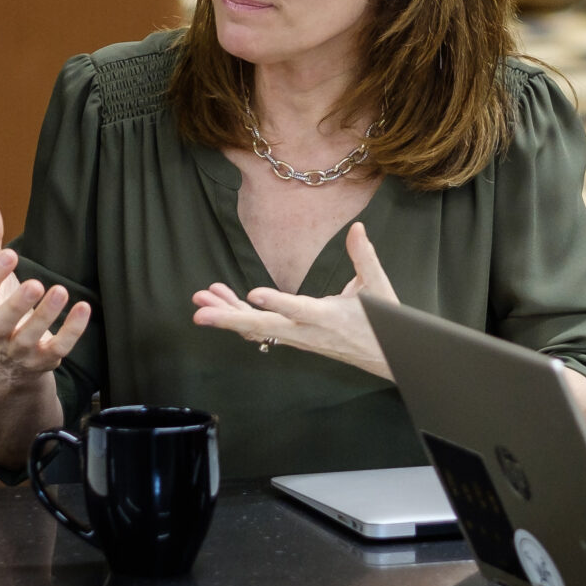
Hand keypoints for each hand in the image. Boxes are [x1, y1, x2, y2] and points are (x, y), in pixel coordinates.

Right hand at [0, 200, 88, 389]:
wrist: (7, 364)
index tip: (9, 254)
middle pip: (2, 321)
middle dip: (18, 304)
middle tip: (35, 284)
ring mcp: (19, 348)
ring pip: (30, 336)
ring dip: (46, 316)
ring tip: (61, 291)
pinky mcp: (43, 359)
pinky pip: (58, 347)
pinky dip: (72, 331)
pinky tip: (84, 308)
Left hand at [191, 222, 397, 376]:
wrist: (385, 356)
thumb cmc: (381, 321)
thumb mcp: (377, 287)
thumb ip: (364, 256)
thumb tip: (357, 228)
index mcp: (328, 318)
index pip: (299, 311)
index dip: (277, 303)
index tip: (253, 294)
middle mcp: (307, 332)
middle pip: (264, 328)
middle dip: (230, 319)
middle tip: (200, 313)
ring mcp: (297, 338)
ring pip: (257, 330)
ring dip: (228, 316)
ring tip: (200, 301)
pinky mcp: (293, 339)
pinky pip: (261, 331)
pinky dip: (239, 317)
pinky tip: (222, 303)